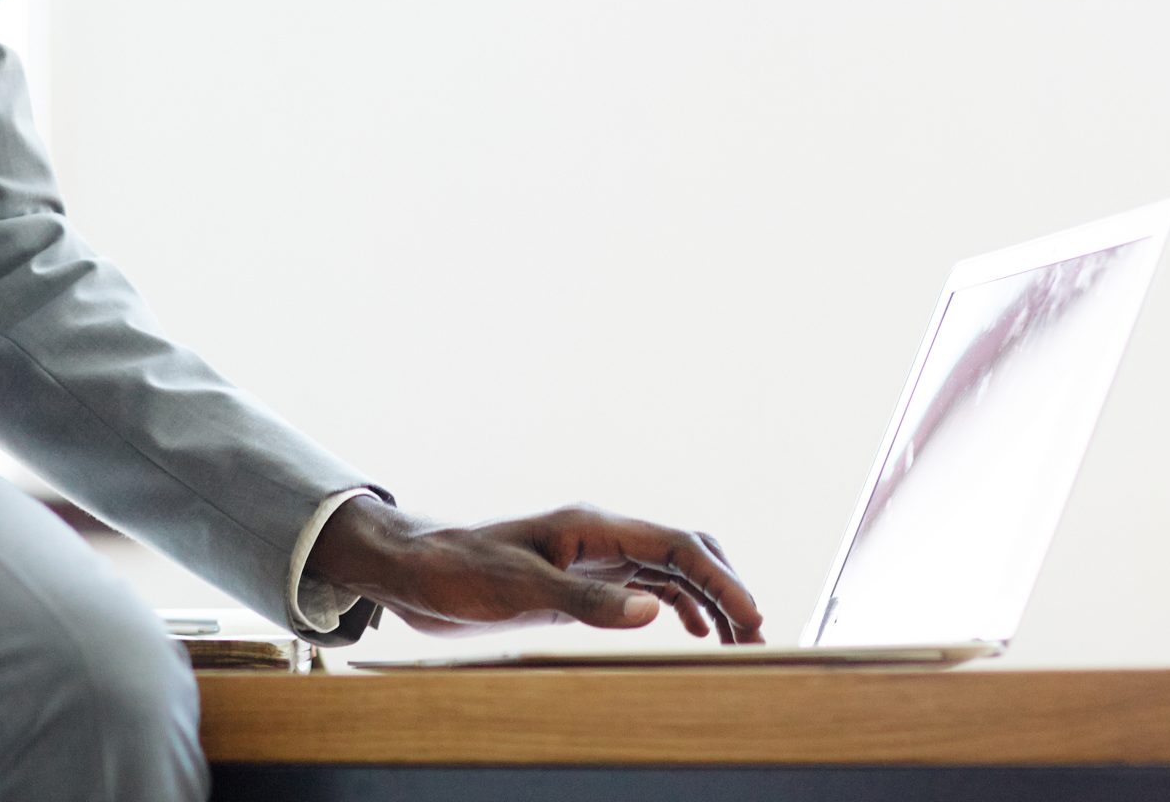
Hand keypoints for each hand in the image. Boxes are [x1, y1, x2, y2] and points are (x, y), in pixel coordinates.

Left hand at [306, 495, 762, 643]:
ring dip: (708, 600)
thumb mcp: (520, 589)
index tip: (751, 615)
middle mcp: (599, 537)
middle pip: (684, 553)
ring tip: (739, 641)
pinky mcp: (578, 582)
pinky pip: (645, 586)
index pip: (676, 544)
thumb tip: (654, 610)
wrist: (413, 571)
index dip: (720, 578)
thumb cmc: (457, 571)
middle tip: (756, 637)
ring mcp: (591, 558)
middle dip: (726, 588)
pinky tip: (692, 631)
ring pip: (670, 571)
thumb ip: (587, 601)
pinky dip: (679, 605)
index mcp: (591, 527)